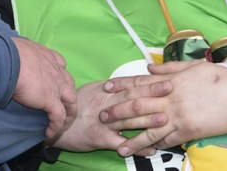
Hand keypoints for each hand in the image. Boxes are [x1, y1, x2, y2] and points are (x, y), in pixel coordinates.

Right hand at [11, 37, 76, 137]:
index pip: (60, 64)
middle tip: (61, 103)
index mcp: (47, 56)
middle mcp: (56, 69)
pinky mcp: (51, 100)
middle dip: (67, 93)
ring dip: (69, 111)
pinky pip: (58, 117)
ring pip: (71, 100)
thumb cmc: (7, 52)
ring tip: (63, 121)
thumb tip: (10, 54)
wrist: (8, 61)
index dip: (60, 73)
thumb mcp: (17, 47)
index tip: (55, 80)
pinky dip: (55, 126)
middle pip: (69, 83)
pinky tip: (49, 133)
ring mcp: (56, 86)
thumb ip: (19, 53)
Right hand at [48, 80, 168, 155]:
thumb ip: (108, 88)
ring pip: (127, 119)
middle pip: (131, 97)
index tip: (164, 77)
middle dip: (152, 93)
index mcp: (103, 91)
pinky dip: (137, 146)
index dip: (146, 81)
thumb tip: (126, 83)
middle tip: (171, 90)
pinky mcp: (100, 138)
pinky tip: (151, 148)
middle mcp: (104, 104)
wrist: (55, 125)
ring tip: (165, 118)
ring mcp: (103, 122)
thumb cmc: (74, 108)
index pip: (128, 84)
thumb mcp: (90, 92)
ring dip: (147, 119)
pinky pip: (121, 143)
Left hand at [100, 61, 226, 155]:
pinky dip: (156, 145)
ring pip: (150, 129)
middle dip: (118, 111)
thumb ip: (168, 68)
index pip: (139, 83)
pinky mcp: (190, 131)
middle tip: (102, 116)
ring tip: (118, 146)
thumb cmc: (219, 78)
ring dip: (133, 137)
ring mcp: (179, 116)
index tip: (105, 87)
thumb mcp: (192, 66)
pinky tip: (144, 151)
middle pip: (138, 106)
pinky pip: (169, 140)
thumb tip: (148, 67)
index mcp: (170, 81)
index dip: (121, 85)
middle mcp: (170, 99)